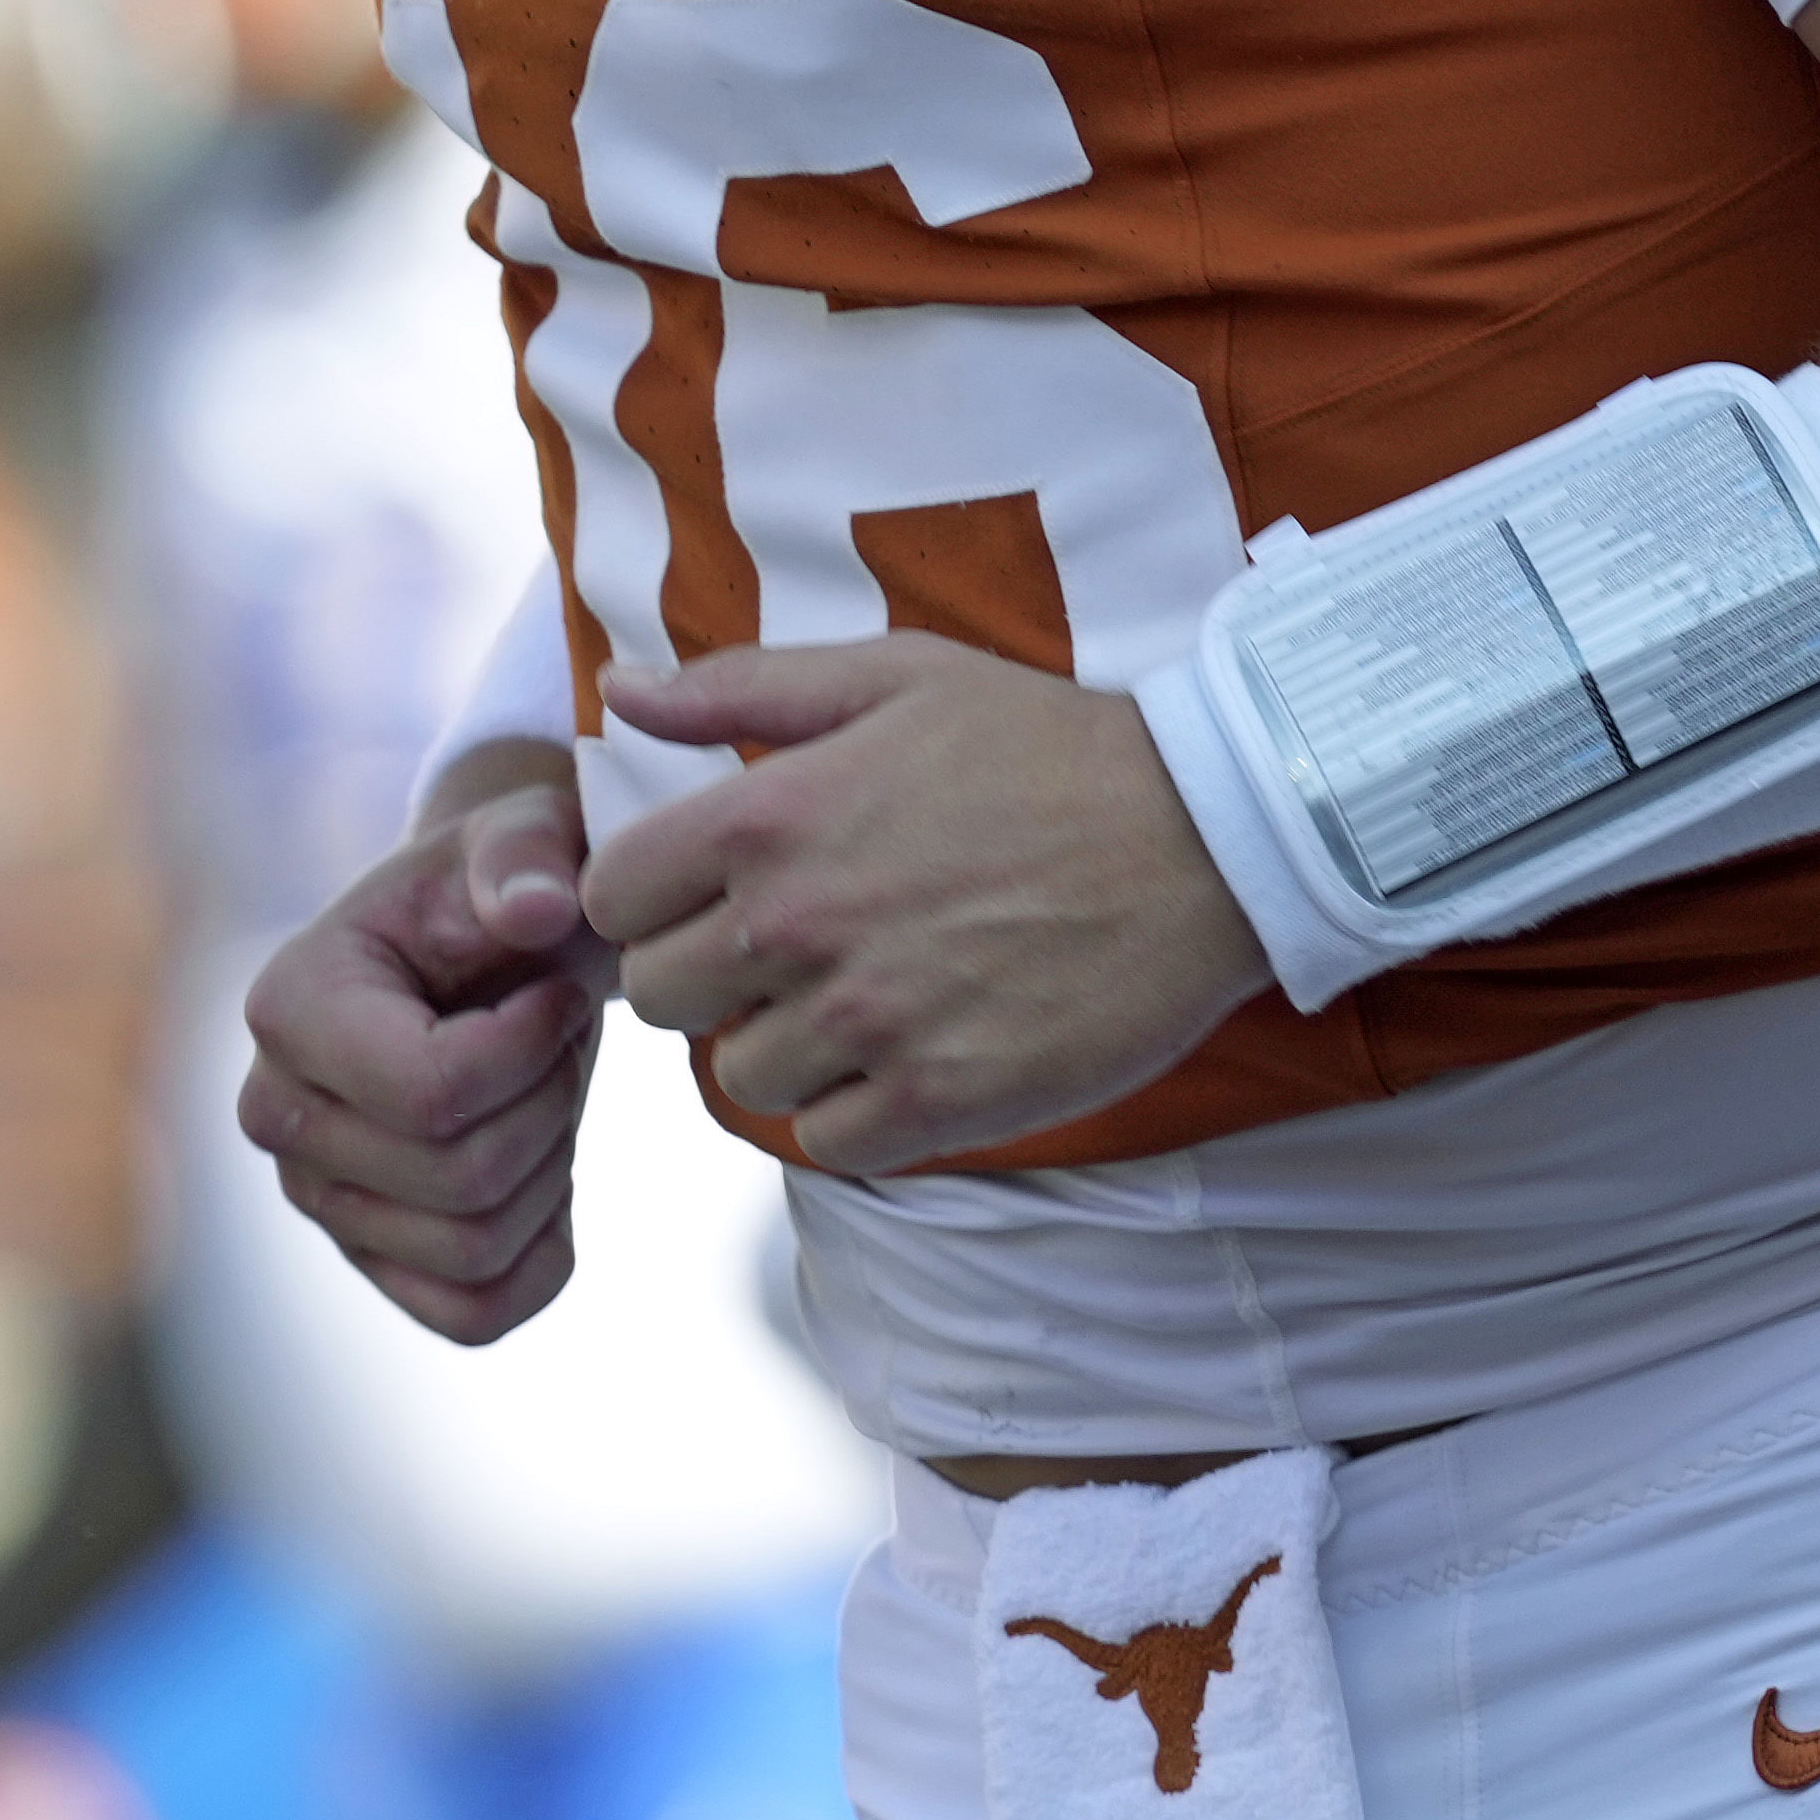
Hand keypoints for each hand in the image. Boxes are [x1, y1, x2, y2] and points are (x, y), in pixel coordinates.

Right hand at [234, 750, 605, 1341]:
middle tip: (556, 1041)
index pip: (431, 1094)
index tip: (556, 993)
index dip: (533, 1051)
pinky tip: (546, 1171)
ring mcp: (316, 1200)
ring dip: (552, 1166)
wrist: (486, 947)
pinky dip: (541, 1253)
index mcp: (287, 1007)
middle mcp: (277, 1114)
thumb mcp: (521, 835)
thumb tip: (537, 910)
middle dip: (550, 1104)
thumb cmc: (499, 888)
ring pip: (478, 1248)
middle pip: (462, 1180)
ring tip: (543, 1088)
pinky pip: (476, 1313)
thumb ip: (527, 851)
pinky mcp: (372, 1261)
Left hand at [587, 641, 1271, 1174]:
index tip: (703, 896)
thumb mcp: (897, 676)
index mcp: (770, 816)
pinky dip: (856, 1110)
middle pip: (657, 998)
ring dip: (784, 1047)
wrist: (1208, 837)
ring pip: (740, 1077)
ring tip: (862, 996)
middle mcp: (798, 925)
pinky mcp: (937, 1101)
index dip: (647, 899)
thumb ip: (742, 688)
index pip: (611, 897)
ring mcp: (866, 1022)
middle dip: (704, 977)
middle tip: (787, 949)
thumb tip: (620, 693)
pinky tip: (909, 1051)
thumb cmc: (1049, 746)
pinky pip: (829, 1142)